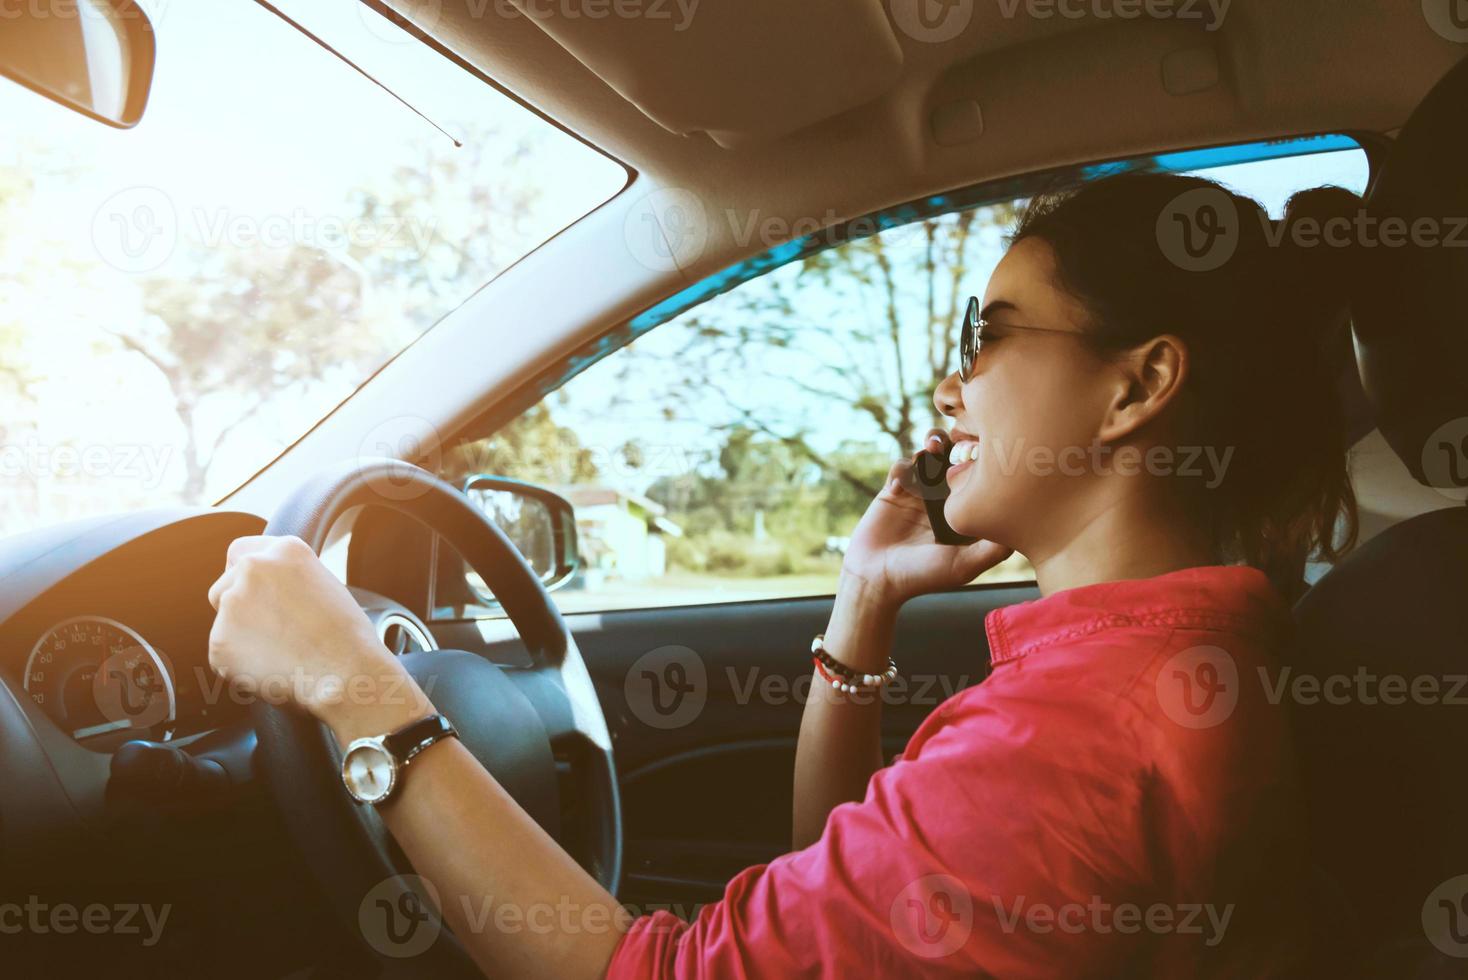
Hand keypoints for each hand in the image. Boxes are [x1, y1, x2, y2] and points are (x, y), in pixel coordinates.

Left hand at [207, 535, 431, 741]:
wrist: (346, 673)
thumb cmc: (346, 638)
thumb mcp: (325, 586)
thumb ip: (289, 580)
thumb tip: (266, 594)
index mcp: (284, 550)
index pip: (240, 551)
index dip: (242, 575)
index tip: (251, 593)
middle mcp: (253, 567)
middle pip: (223, 587)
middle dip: (238, 609)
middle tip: (271, 634)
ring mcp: (232, 603)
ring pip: (223, 623)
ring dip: (241, 638)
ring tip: (281, 654)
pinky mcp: (219, 641)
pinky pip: (223, 654)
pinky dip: (240, 665)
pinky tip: (273, 669)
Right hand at [840, 429, 1011, 605]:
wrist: (877, 578)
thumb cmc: (923, 576)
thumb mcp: (965, 565)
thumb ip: (993, 550)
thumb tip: (1022, 526)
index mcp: (963, 513)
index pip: (979, 479)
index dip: (985, 462)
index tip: (988, 454)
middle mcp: (943, 500)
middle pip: (955, 459)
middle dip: (959, 444)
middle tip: (960, 442)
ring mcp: (918, 493)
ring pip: (928, 456)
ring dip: (931, 445)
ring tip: (932, 446)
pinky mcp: (893, 492)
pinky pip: (900, 467)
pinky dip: (902, 466)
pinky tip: (902, 483)